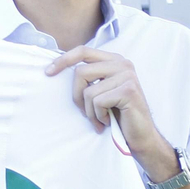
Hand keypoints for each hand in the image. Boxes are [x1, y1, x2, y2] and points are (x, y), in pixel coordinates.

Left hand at [45, 46, 177, 179]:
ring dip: (90, 111)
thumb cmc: (119, 116)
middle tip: (85, 112)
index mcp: (115, 61)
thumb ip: (91, 77)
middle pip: (81, 72)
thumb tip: (58, 68)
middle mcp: (123, 64)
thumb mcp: (102, 91)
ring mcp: (127, 76)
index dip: (63, 60)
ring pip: (88, 91)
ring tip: (100, 119)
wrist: (141, 137)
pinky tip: (108, 121)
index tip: (48, 72)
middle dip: (77, 96)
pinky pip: (98, 102)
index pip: (83, 51)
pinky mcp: (128, 91)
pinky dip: (98, 116)